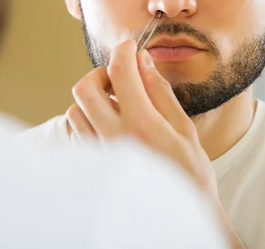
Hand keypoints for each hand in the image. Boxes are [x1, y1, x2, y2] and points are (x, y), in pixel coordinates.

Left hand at [67, 40, 244, 248]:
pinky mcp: (91, 166)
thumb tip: (143, 61)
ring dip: (93, 99)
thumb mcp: (184, 129)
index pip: (120, 72)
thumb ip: (160, 92)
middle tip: (120, 76)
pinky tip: (110, 125)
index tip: (129, 46)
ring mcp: (98, 154)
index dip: (124, 50)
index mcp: (141, 126)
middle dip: (101, 73)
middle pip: (85, 88)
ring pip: (75, 110)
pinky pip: (76, 132)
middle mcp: (113, 139)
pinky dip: (89, 119)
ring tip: (116, 104)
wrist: (175, 219)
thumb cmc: (189, 175)